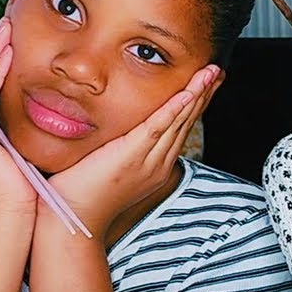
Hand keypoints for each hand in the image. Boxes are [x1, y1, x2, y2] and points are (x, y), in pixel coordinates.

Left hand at [46, 65, 217, 237]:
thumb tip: (112, 132)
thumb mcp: (106, 167)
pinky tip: (187, 94)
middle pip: (186, 122)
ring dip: (196, 95)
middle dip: (203, 94)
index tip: (205, 83)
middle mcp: (157, 164)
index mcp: (154, 166)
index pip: (179, 128)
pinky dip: (174, 110)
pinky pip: (157, 128)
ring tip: (210, 73)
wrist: (73, 220)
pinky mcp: (131, 157)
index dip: (194, 104)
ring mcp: (147, 162)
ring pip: (178, 121)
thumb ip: (116, 148)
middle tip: (217, 71)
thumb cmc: (81, 196)